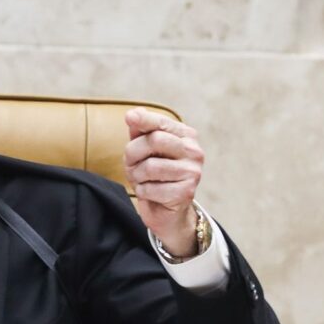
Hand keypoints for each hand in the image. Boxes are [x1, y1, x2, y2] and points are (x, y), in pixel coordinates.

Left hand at [123, 107, 204, 256]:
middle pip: (154, 140)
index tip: (129, 117)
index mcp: (186, 136)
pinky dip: (142, 191)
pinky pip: (150, 188)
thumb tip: (134, 113)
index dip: (144, 119)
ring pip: (150, 166)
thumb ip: (140, 131)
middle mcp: (194, 151)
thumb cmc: (153, 175)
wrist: (166, 210)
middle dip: (133, 153)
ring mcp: (193, 172)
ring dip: (136, 175)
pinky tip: (151, 193)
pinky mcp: (186, 193)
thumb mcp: (143, 150)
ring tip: (141, 179)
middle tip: (131, 163)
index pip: (162, 122)